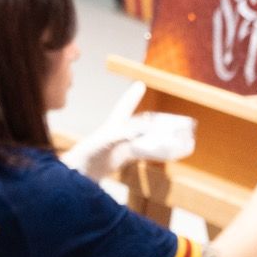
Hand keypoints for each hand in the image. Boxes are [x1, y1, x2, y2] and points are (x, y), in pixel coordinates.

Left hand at [65, 84, 195, 179]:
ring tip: (175, 138)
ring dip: (158, 138)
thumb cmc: (89, 153)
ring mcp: (123, 145)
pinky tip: (166, 153)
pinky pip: (144, 153)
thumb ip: (124, 134)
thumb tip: (144, 128)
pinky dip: (155, 152)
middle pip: (140, 123)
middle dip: (154, 120)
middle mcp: (120, 133)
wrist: (81, 172)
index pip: (125, 106)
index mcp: (114, 124)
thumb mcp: (107, 141)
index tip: (140, 84)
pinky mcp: (124, 158)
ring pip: (145, 139)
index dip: (133, 95)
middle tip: (172, 120)